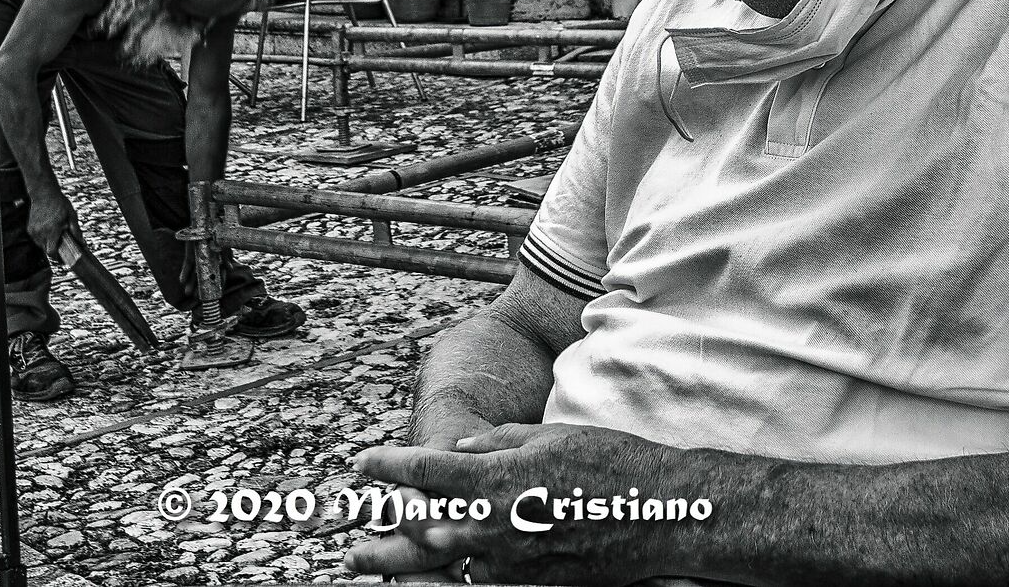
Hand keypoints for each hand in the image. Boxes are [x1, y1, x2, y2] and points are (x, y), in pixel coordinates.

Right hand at [25, 188, 76, 263]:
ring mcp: (34, 231)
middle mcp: (41, 232)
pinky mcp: (30, 229)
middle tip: (62, 247)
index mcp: (52, 230)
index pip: (52, 252)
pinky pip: (36, 239)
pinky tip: (48, 231)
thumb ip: (76, 231)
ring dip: (48, 244)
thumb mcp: (71, 215)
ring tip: (55, 236)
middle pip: (46, 250)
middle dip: (54, 251)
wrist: (43, 193)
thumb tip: (82, 243)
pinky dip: (42, 239)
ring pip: (40, 246)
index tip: (63, 260)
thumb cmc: (59, 203)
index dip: (58, 258)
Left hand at [347, 422, 681, 584]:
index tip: (361, 464)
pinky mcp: (530, 583)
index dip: (387, 466)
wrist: (661, 515)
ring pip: (442, 565)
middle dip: (379, 531)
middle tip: (347, 539)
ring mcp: (511, 560)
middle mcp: (495, 523)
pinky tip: (438, 576)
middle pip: (419, 528)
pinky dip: (454, 579)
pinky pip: (480, 583)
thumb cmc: (611, 463)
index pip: (425, 470)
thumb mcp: (550, 435)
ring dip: (404, 566)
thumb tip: (459, 447)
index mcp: (497, 476)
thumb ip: (497, 442)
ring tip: (370, 569)